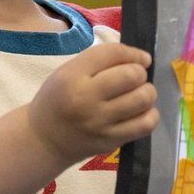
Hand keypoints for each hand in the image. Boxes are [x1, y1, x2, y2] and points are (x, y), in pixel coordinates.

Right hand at [27, 43, 158, 166]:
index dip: (133, 53)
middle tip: (136, 77)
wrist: (43, 140)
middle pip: (131, 75)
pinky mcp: (110, 140)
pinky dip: (150, 115)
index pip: (113, 54)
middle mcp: (86, 98)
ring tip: (139, 94)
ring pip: (143, 99)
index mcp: (72, 76)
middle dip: (140, 72)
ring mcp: (100, 122)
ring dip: (147, 92)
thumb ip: (97, 63)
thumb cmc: (56, 101)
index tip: (141, 58)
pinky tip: (141, 112)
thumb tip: (137, 58)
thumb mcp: (65, 73)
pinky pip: (145, 125)